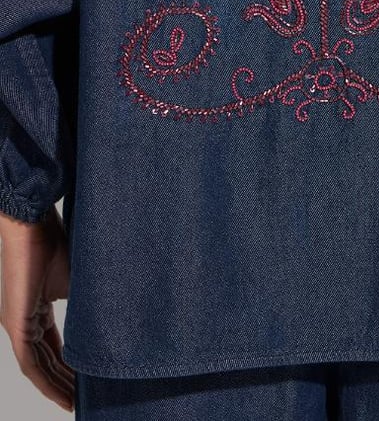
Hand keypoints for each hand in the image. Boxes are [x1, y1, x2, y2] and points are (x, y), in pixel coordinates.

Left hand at [0, 207, 74, 411]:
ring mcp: (16, 323)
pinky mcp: (15, 324)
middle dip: (65, 383)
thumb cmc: (56, 240)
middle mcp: (23, 320)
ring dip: (57, 387)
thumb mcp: (78, 280)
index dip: (69, 368)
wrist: (33, 221)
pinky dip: (46, 382)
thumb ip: (87, 303)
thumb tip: (116, 317)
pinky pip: (30, 363)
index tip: (88, 382)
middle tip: (84, 401)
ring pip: (38, 367)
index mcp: (38, 308)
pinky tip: (62, 395)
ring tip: (76, 404)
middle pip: (45, 362)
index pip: (53, 347)